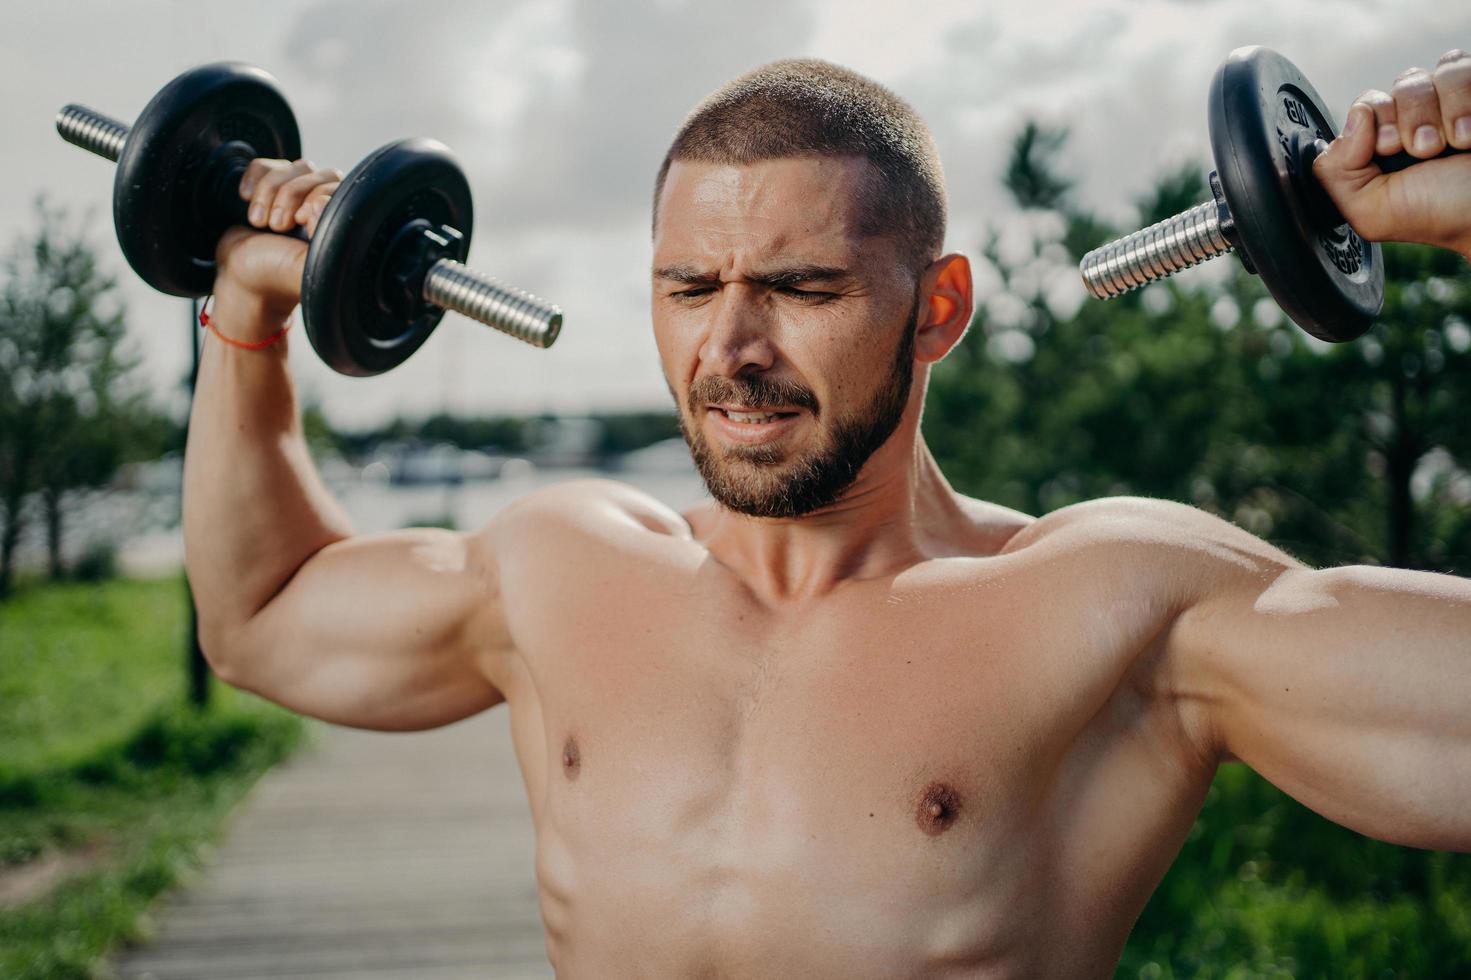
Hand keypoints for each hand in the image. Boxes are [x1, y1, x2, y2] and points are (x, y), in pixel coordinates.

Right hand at [212, 159, 343, 333]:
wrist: (241, 278)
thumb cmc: (276, 275)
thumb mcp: (307, 266)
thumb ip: (326, 241)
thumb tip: (322, 200)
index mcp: (338, 221)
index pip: (334, 185)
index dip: (313, 198)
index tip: (298, 223)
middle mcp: (319, 204)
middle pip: (310, 171)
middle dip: (288, 196)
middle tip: (276, 226)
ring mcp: (293, 193)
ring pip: (287, 167)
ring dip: (268, 192)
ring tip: (258, 222)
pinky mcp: (266, 186)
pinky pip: (263, 164)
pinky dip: (253, 179)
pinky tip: (245, 200)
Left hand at [1313, 49, 1470, 258]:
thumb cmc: (1442, 214)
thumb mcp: (1372, 211)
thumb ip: (1336, 172)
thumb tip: (1354, 116)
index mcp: (1385, 145)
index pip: (1368, 104)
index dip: (1377, 120)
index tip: (1390, 149)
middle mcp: (1419, 120)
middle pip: (1402, 85)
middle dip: (1412, 119)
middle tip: (1425, 151)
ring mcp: (1453, 103)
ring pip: (1436, 73)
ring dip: (1444, 112)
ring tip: (1455, 143)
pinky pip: (1461, 65)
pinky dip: (1465, 100)